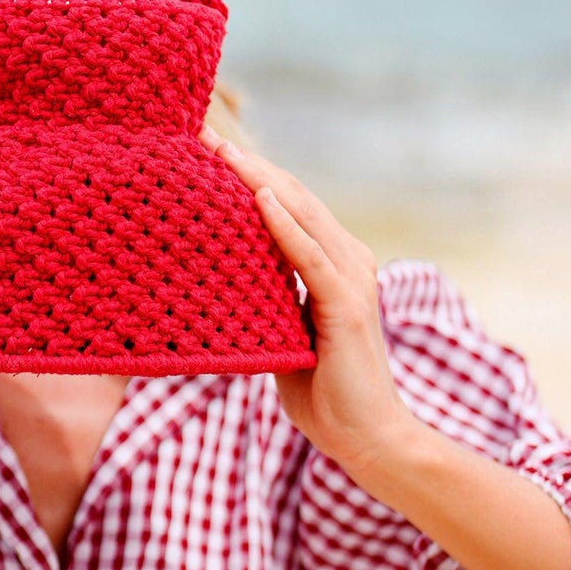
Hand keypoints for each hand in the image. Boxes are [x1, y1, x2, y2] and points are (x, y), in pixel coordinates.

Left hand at [199, 125, 417, 476]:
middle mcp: (349, 261)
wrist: (367, 438)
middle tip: (203, 131)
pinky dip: (283, 225)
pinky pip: (309, 257)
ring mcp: (351, 281)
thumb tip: (223, 278)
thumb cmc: (325, 392)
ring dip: (259, 180)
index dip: (250, 174)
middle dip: (248, 164)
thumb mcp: (285, 334)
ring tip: (220, 150)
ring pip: (300, 215)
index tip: (208, 147)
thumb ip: (267, 300)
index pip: (289, 206)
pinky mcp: (347, 307)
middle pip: (293, 197)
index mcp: (335, 264)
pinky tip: (258, 199)